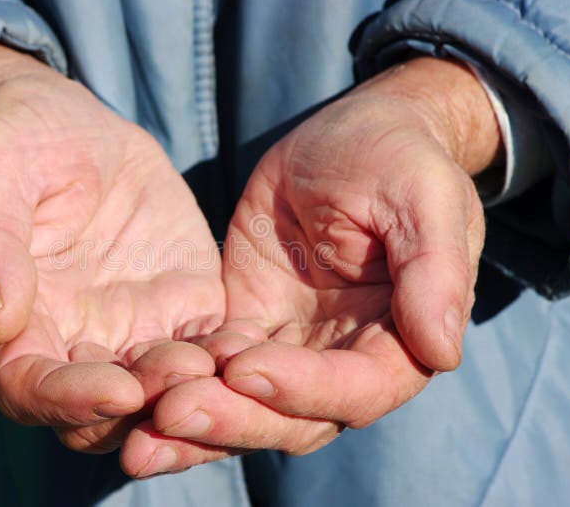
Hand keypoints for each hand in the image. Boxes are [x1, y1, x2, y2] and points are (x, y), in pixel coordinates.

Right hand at [0, 46, 224, 454]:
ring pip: (166, 389)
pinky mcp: (184, 300)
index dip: (72, 402)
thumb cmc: (11, 145)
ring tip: (224, 362)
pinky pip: (211, 343)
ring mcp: (134, 326)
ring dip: (194, 387)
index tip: (120, 391)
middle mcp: (75, 340)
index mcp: (15, 327)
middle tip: (187, 373)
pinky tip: (254, 343)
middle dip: (148, 403)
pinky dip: (230, 354)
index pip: (32, 391)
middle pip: (107, 411)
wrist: (67, 123)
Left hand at [121, 57, 500, 470]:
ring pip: (242, 404)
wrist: (351, 134)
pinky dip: (175, 381)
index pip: (355, 390)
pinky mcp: (243, 323)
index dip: (303, 390)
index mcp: (397, 340)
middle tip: (169, 414)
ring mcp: (288, 346)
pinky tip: (129, 389)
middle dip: (232, 421)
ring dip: (194, 422)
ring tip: (136, 434)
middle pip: (290, 416)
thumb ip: (435, 271)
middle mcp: (342, 359)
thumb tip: (440, 351)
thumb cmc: (398, 157)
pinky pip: (208, 363)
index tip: (246, 368)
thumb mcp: (423, 196)